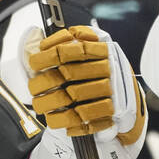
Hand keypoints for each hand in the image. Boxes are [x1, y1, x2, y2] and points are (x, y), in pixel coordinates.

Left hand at [26, 25, 144, 158]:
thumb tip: (41, 38)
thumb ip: (66, 42)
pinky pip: (83, 117)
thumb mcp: (89, 49)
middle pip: (69, 73)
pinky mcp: (111, 111)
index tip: (33, 63)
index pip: (71, 48)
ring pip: (73, 95)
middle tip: (33, 88)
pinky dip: (65, 119)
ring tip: (39, 105)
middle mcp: (108, 67)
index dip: (49, 55)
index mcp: (101, 48)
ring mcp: (111, 89)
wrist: (125, 97)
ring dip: (50, 103)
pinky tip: (54, 119)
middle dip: (44, 82)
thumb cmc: (98, 70)